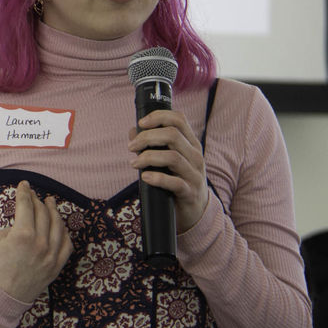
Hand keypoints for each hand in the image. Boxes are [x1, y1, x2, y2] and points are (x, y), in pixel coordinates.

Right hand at [0, 181, 72, 301]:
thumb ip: (12, 227)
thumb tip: (22, 223)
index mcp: (22, 235)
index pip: (26, 205)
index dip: (24, 192)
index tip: (23, 184)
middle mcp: (40, 243)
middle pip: (43, 213)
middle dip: (37, 200)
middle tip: (32, 194)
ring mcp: (51, 256)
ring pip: (58, 226)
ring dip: (54, 212)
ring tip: (50, 202)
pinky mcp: (56, 267)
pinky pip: (67, 245)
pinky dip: (64, 233)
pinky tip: (60, 226)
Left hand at [129, 110, 209, 230]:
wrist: (194, 210)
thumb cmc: (176, 180)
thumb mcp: (167, 160)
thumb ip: (151, 144)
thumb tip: (133, 130)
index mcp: (191, 144)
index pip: (179, 119)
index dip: (159, 117)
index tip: (141, 123)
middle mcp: (196, 156)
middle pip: (172, 135)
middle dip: (147, 137)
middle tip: (131, 147)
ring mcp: (194, 175)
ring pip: (172, 157)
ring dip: (148, 157)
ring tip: (134, 163)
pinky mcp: (190, 193)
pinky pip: (175, 183)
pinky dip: (157, 178)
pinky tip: (145, 177)